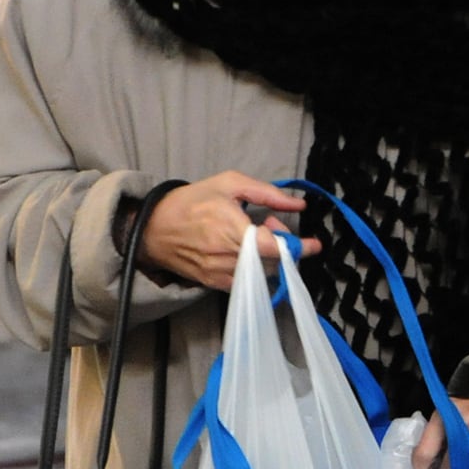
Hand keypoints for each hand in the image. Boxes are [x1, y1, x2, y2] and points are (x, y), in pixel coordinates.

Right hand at [137, 172, 316, 289]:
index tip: (315, 245)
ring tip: (254, 236)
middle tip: (272, 225)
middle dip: (282, 244)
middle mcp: (227, 255)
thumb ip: (267, 193)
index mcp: (231, 228)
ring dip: (269, 256)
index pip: (274, 247)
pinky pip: (248, 282)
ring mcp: (221, 273)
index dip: (297, 248)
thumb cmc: (192, 201)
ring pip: (263, 273)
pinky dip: (256, 269)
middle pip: (273, 261)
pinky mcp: (215, 285)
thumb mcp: (229, 184)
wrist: (153, 229)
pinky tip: (245, 252)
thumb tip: (299, 203)